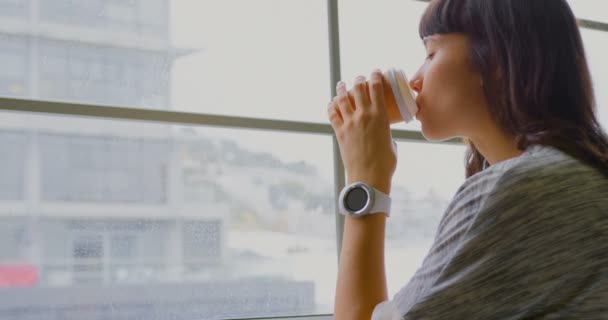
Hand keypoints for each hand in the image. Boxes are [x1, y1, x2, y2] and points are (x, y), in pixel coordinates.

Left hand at [327, 70, 396, 193]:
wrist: (368, 177)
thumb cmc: (385, 164)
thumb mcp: (392, 143)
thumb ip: (386, 134)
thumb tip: (383, 134)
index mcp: (380, 116)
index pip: (376, 88)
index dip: (375, 76)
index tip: (375, 73)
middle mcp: (364, 116)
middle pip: (358, 90)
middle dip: (358, 80)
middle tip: (359, 79)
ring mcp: (349, 123)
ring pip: (343, 99)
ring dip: (342, 90)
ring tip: (342, 85)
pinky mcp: (339, 133)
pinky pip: (332, 115)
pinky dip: (332, 106)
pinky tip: (332, 103)